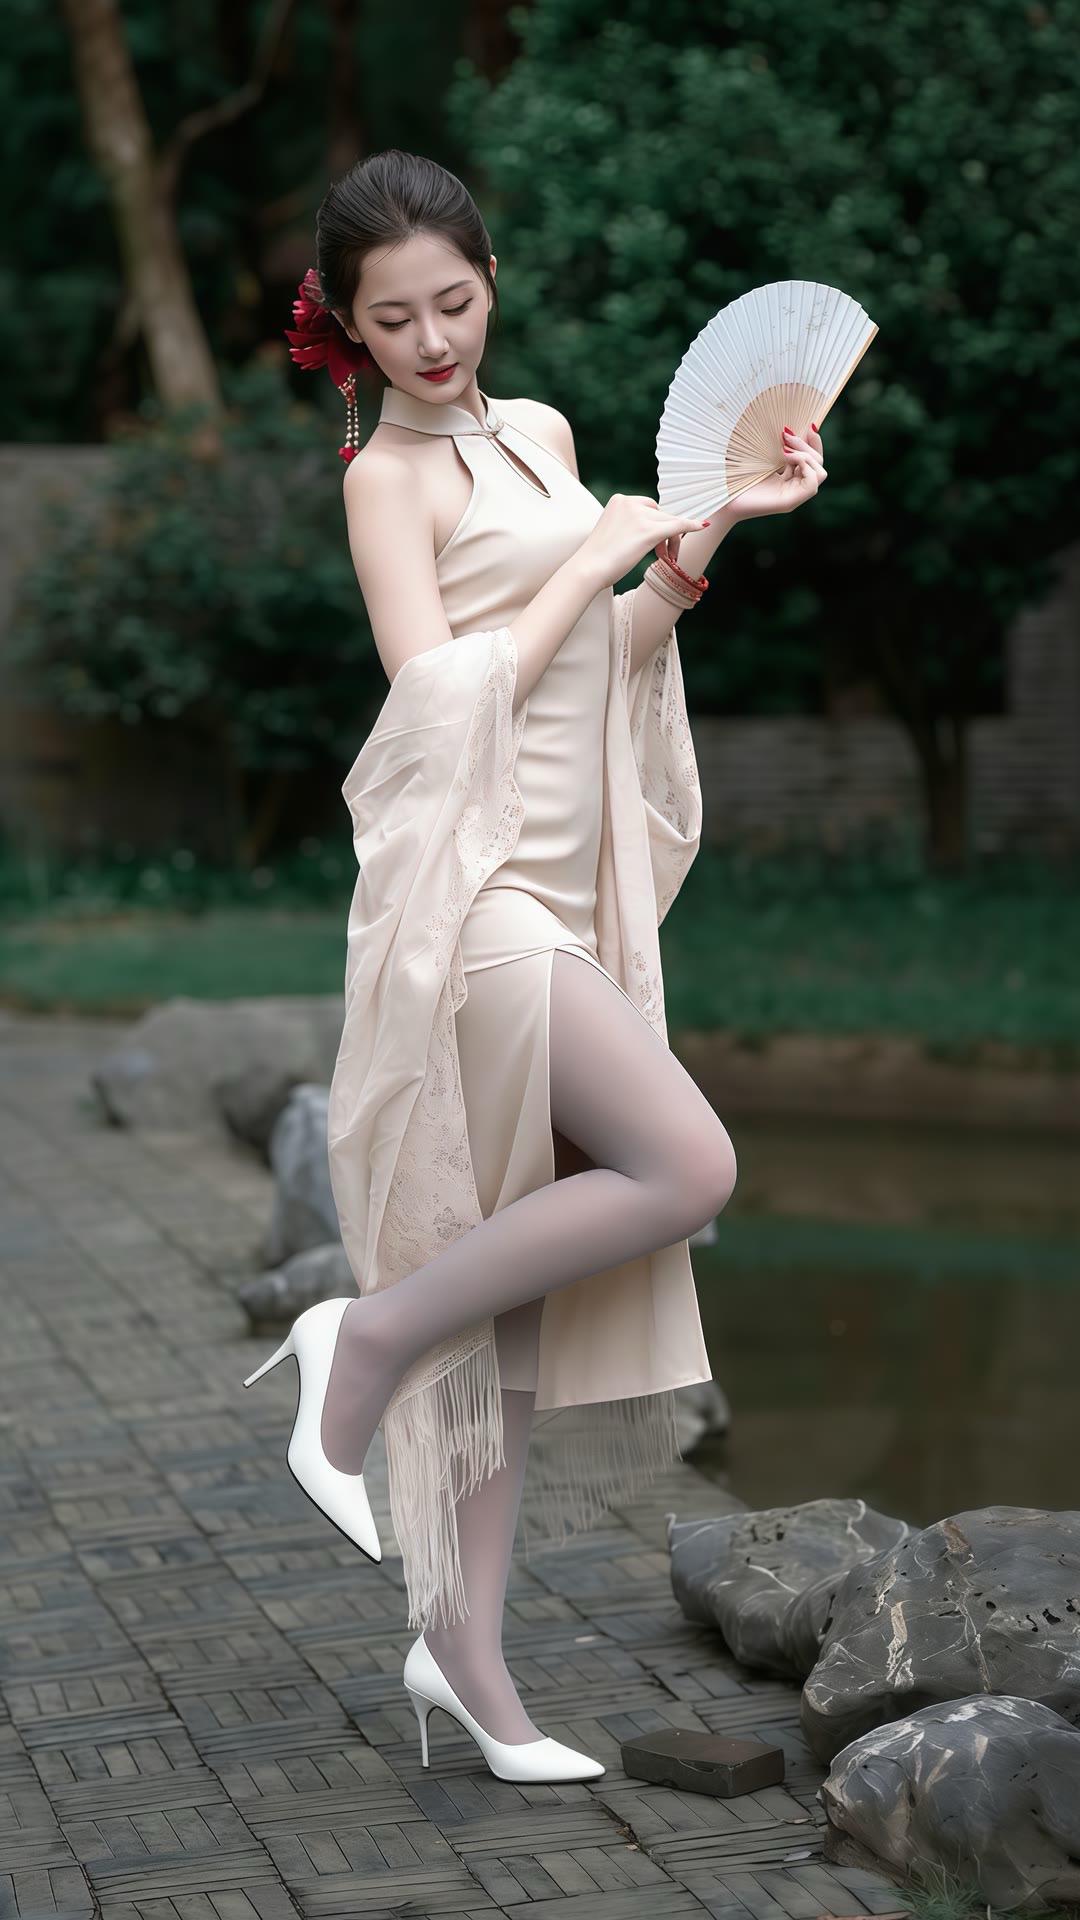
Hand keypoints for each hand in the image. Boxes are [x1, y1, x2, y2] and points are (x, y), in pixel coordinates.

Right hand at [579, 493, 710, 590]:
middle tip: (665, 555)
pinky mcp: (648, 532)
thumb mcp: (612, 532)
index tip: (658, 542)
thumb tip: (653, 529)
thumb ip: (629, 524)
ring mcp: (639, 516)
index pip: (649, 507)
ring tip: (665, 559)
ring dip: (672, 540)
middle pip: (661, 514)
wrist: (588, 569)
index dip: (658, 523)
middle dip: (666, 533)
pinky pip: (677, 525)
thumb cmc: (598, 558)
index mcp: (619, 500)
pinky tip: (702, 526)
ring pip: (669, 523)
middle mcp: (630, 503)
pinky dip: (691, 526)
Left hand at [725, 424, 827, 520]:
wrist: (722, 495)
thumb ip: (777, 446)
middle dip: (807, 445)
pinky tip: (786, 459)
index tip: (809, 425)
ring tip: (784, 449)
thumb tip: (789, 428)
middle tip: (786, 435)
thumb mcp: (761, 456)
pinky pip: (812, 484)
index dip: (815, 442)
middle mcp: (793, 487)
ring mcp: (793, 496)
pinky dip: (804, 466)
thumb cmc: (736, 474)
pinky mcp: (789, 502)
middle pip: (819, 464)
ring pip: (820, 473)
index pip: (814, 460)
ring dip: (806, 455)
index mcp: (788, 478)